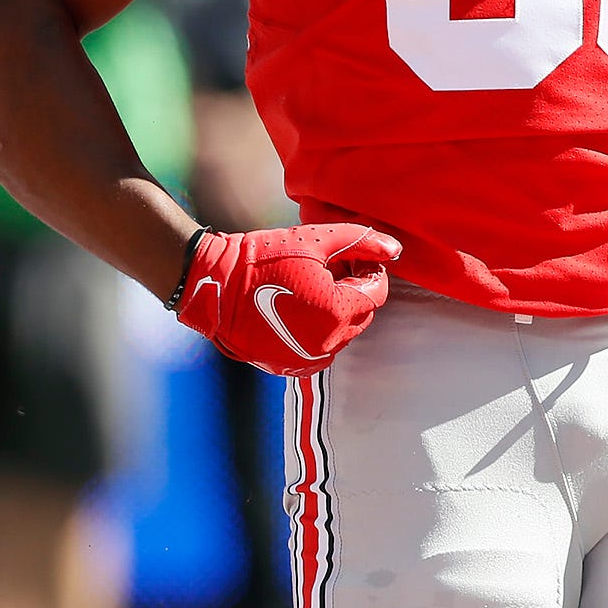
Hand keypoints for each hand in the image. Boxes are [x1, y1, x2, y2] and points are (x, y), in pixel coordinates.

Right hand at [176, 224, 400, 376]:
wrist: (214, 287)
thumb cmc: (263, 259)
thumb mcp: (314, 240)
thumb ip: (359, 241)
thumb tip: (394, 248)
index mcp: (339, 312)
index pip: (377, 292)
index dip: (368, 269)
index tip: (349, 257)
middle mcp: (329, 342)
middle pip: (361, 314)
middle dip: (352, 291)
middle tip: (328, 269)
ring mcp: (309, 359)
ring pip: (341, 333)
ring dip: (334, 312)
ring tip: (307, 289)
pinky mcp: (290, 366)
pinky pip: (318, 348)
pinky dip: (315, 331)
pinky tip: (293, 309)